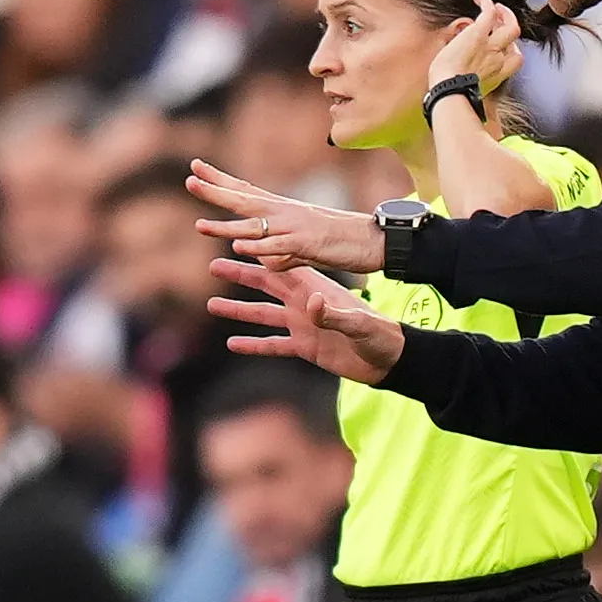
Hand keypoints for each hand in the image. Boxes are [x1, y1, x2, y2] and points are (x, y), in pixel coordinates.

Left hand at [187, 161, 383, 275]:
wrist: (375, 240)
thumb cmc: (342, 243)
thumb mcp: (305, 249)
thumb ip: (284, 255)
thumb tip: (268, 263)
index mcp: (284, 210)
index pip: (247, 191)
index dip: (221, 181)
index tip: (196, 168)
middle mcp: (286, 213)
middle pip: (244, 200)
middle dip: (215, 192)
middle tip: (189, 181)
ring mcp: (295, 227)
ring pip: (255, 225)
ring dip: (226, 225)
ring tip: (199, 225)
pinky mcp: (307, 244)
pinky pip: (277, 246)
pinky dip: (258, 246)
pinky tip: (239, 245)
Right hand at [208, 258, 406, 384]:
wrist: (389, 360)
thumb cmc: (380, 336)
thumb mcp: (358, 323)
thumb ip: (334, 314)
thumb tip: (312, 303)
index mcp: (317, 289)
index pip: (283, 267)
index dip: (261, 254)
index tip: (237, 241)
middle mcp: (304, 303)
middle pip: (265, 285)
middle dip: (240, 275)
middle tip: (213, 266)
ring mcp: (302, 325)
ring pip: (262, 314)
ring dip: (238, 310)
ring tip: (212, 305)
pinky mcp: (304, 347)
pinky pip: (273, 345)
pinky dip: (253, 344)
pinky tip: (232, 343)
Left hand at [427, 0, 525, 97]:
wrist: (449, 90)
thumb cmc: (453, 95)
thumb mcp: (470, 89)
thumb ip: (474, 81)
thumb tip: (464, 80)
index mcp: (497, 74)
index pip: (515, 58)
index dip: (511, 48)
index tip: (502, 45)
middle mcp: (498, 59)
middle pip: (515, 39)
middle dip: (509, 26)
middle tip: (501, 20)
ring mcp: (491, 45)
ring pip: (511, 25)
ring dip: (505, 13)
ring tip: (496, 7)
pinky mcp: (478, 33)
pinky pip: (489, 12)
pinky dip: (486, 3)